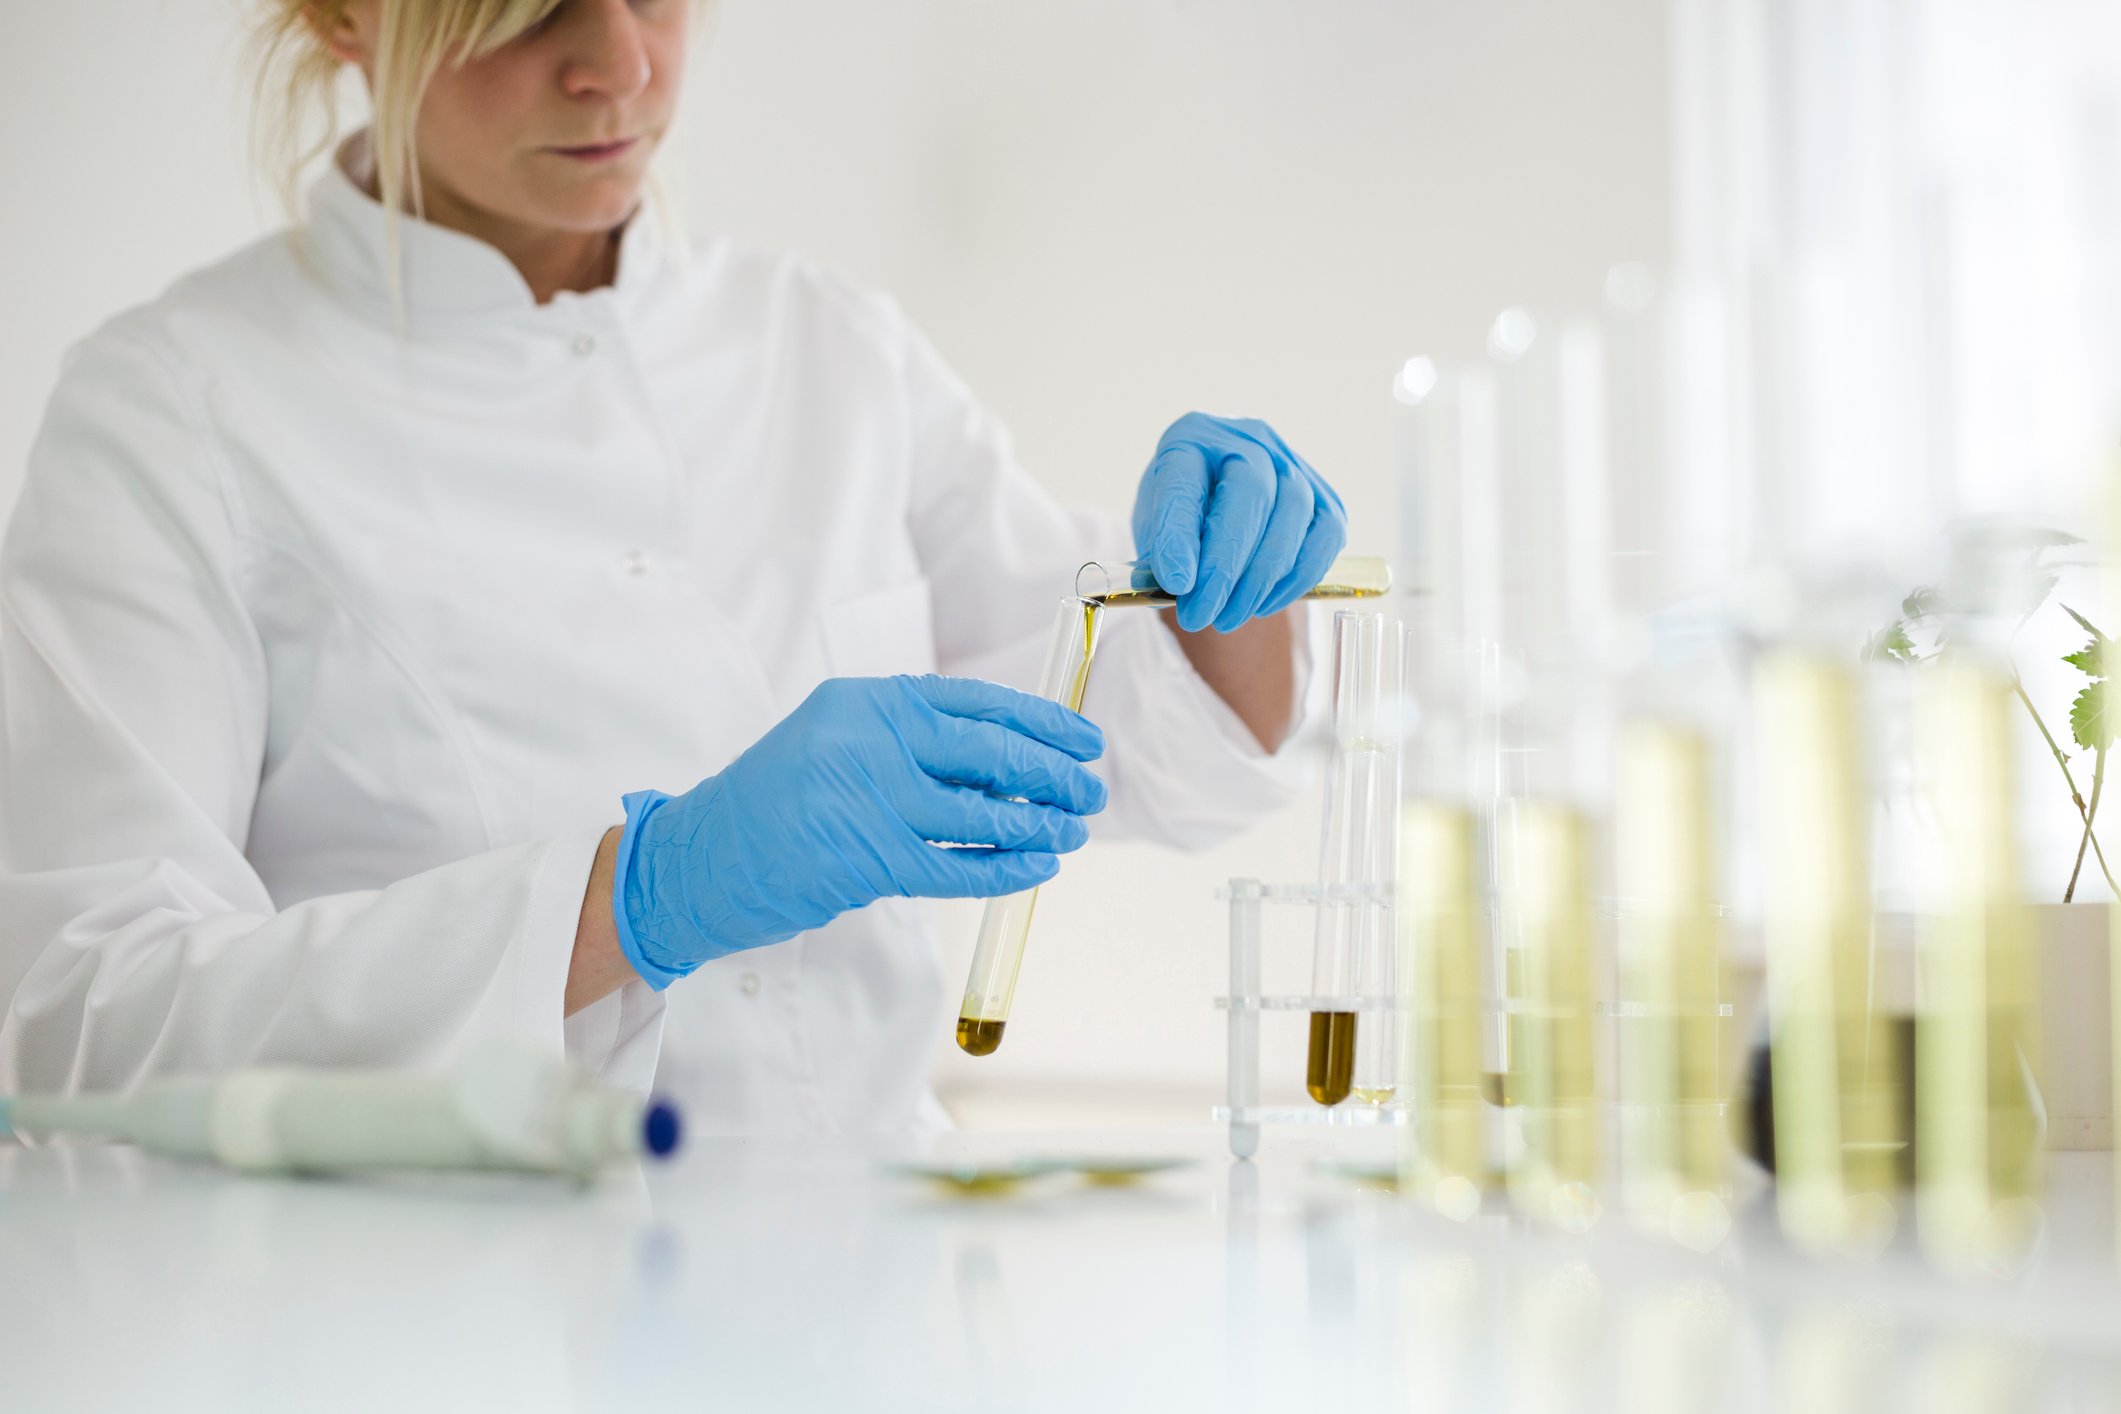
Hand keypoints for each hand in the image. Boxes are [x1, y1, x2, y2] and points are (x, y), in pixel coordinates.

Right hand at [613, 676, 1106, 988]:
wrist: (702, 857)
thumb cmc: (777, 802)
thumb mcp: (836, 741)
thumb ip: (909, 741)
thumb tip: (1010, 754)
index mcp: (867, 701)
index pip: (974, 702)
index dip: (1040, 722)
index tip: (1083, 741)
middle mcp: (868, 741)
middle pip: (988, 751)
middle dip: (1051, 774)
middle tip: (1090, 792)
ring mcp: (866, 800)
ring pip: (980, 812)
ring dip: (1038, 825)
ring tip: (1073, 832)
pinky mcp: (864, 860)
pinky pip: (956, 866)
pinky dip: (1005, 869)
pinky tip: (1035, 869)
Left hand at [1131, 412, 1347, 633]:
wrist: (1217, 508)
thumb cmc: (1181, 518)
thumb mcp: (1154, 529)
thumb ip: (1162, 552)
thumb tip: (1181, 584)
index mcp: (1191, 437)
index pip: (1186, 482)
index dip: (1180, 535)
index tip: (1176, 584)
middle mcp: (1247, 438)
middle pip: (1251, 493)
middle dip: (1226, 566)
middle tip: (1201, 615)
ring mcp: (1292, 464)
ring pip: (1293, 514)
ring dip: (1260, 578)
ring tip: (1226, 618)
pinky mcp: (1325, 497)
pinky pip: (1325, 536)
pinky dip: (1296, 578)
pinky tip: (1263, 604)